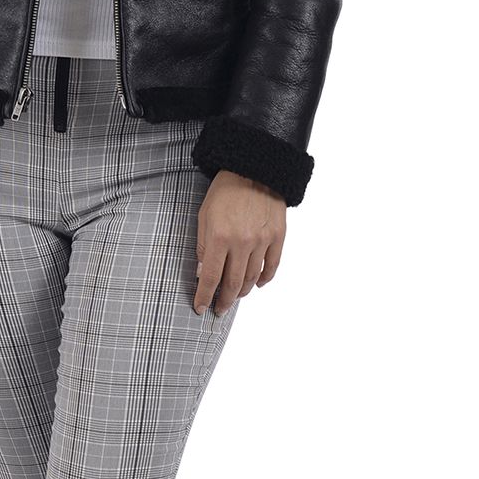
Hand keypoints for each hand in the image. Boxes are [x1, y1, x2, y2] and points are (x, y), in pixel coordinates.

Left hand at [194, 170, 285, 314]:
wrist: (254, 169)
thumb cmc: (225, 190)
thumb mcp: (204, 216)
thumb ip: (204, 246)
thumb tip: (203, 273)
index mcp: (220, 237)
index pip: (211, 278)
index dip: (204, 296)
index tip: (201, 307)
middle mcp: (242, 243)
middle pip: (233, 283)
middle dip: (224, 301)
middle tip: (219, 309)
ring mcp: (262, 241)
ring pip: (252, 278)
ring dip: (242, 291)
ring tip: (235, 296)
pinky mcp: (278, 236)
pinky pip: (272, 266)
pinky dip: (264, 279)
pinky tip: (256, 284)